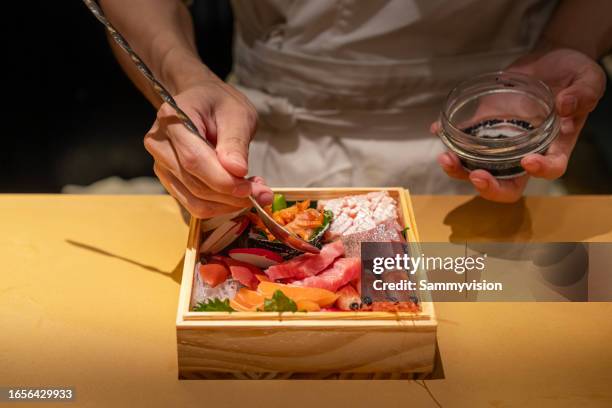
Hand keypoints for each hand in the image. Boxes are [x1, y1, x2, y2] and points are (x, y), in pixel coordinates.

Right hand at [145, 79, 272, 216]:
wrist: (201, 102)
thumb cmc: (219, 103)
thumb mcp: (237, 113)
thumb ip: (235, 141)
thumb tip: (237, 171)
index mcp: (172, 119)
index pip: (194, 160)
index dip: (223, 180)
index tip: (250, 188)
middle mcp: (160, 145)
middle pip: (195, 184)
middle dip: (232, 195)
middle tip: (263, 193)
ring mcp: (161, 165)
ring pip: (195, 200)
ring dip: (228, 204)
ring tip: (253, 190)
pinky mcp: (170, 181)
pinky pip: (194, 204)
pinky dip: (220, 205)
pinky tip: (237, 193)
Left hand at [432, 48, 605, 201]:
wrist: (549, 61)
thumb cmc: (574, 75)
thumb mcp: (588, 78)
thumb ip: (583, 93)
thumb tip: (566, 105)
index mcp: (556, 144)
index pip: (552, 168)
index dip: (541, 171)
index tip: (530, 162)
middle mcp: (526, 151)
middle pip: (508, 184)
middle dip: (489, 187)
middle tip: (476, 176)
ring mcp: (502, 143)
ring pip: (479, 169)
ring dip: (460, 170)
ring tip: (445, 157)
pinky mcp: (484, 128)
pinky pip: (464, 141)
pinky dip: (448, 139)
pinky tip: (437, 129)